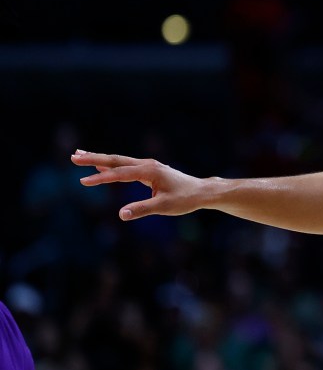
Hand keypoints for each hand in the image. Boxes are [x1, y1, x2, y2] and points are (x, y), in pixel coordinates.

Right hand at [71, 149, 205, 219]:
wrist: (202, 192)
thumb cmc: (185, 199)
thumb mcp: (164, 206)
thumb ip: (142, 209)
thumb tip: (121, 214)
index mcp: (149, 171)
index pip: (120, 174)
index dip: (101, 178)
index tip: (83, 181)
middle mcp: (147, 164)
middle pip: (116, 160)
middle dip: (94, 158)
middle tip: (73, 156)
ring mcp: (148, 166)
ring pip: (120, 161)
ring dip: (100, 158)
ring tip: (80, 155)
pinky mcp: (149, 170)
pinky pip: (125, 166)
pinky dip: (111, 164)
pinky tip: (101, 165)